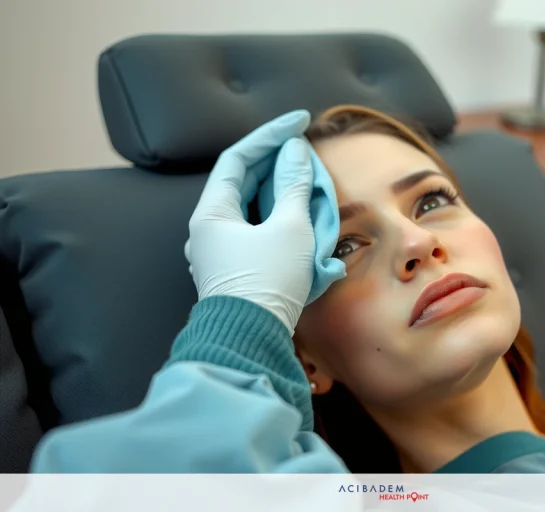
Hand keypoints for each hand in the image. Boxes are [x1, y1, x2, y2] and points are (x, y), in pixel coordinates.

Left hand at [185, 110, 315, 333]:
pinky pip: (254, 230)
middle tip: (304, 149)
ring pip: (249, 207)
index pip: (238, 157)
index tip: (300, 121)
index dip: (270, 134)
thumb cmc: (268, 282)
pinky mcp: (234, 270)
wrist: (252, 341)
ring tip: (306, 181)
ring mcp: (218, 251)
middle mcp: (208, 229)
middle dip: (275, 163)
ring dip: (278, 191)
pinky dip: (277, 217)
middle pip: (242, 181)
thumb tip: (295, 153)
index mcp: (211, 213)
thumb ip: (293, 186)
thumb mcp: (289, 228)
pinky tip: (298, 217)